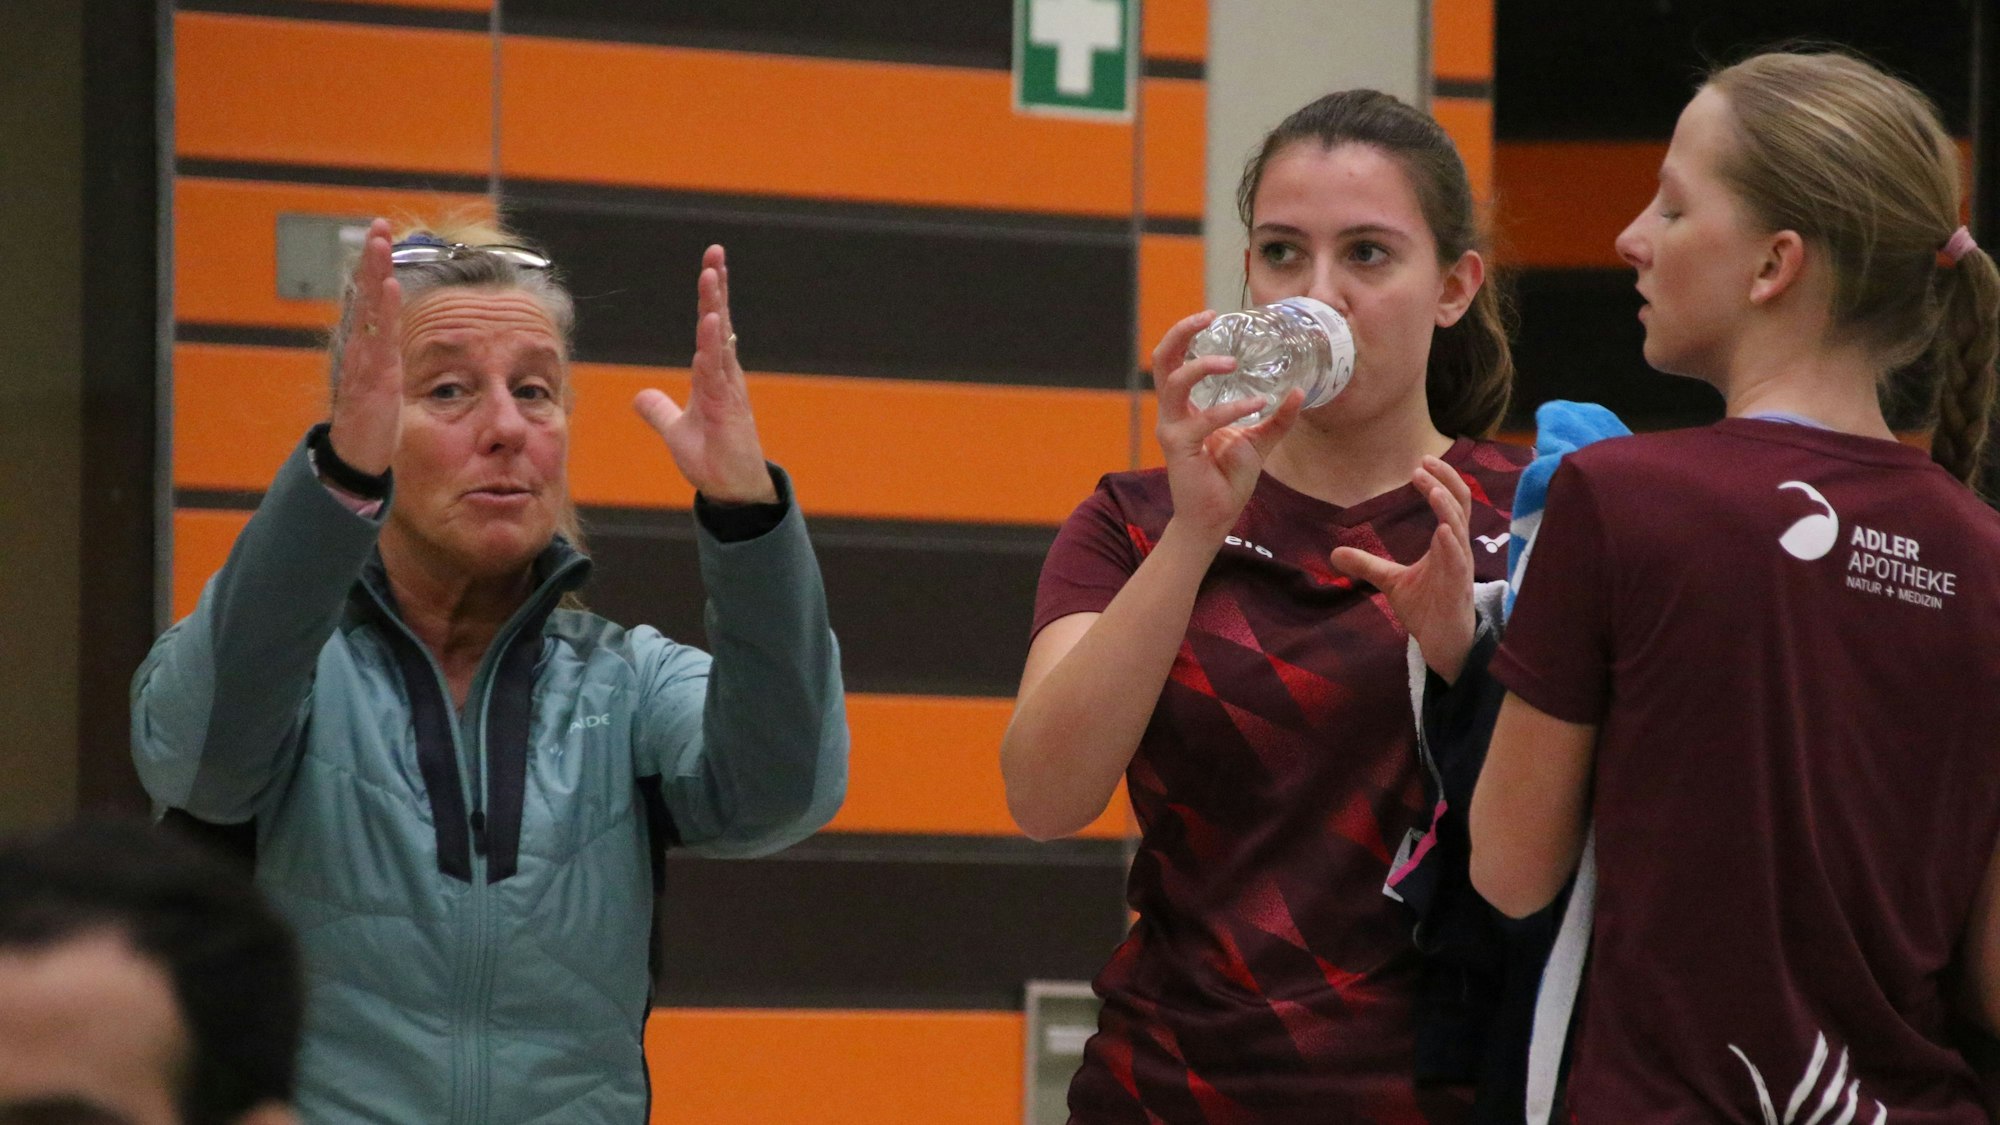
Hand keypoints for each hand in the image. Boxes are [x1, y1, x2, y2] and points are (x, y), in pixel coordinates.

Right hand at [327, 218, 402, 474]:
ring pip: (369, 310)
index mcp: (371, 349)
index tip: (382, 237)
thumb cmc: (374, 425)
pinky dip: (382, 310)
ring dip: (375, 273)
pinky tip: (387, 285)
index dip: (377, 270)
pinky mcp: (372, 378)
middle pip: (367, 296)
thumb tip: (399, 345)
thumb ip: (391, 363)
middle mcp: (364, 349)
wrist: (356, 461)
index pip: (374, 301)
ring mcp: (365, 361)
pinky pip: (378, 338)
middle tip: (379, 224)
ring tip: (380, 242)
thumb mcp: (388, 387)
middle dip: (373, 259)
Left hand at [633, 244, 777, 503]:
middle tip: (715, 252)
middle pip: (719, 322)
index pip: (711, 328)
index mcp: (714, 375)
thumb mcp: (676, 430)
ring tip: (711, 274)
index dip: (711, 297)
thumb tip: (640, 396)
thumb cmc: (713, 458)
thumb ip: (659, 410)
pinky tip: (710, 321)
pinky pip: (716, 369)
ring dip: (714, 306)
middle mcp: (724, 375)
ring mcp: (726, 389)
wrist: (732, 489)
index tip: (712, 265)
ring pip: (718, 339)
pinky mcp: (725, 406)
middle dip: (717, 287)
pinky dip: (712, 344)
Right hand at [1152, 310, 1302, 537]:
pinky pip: (1204, 420)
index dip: (1187, 334)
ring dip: (1202, 366)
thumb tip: (1301, 390)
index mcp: (1187, 407)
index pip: (1175, 361)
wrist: (1215, 518)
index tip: (1212, 316)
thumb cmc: (1228, 480)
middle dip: (1181, 334)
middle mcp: (1174, 413)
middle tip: (1208, 317)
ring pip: (1174, 384)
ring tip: (1232, 363)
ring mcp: (1173, 429)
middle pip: (1162, 361)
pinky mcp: (1179, 448)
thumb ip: (1277, 417)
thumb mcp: (1259, 441)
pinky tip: (1256, 404)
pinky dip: (1231, 409)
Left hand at [1330, 456, 1477, 680]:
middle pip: (1460, 506)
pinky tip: (1442, 531)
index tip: (1420, 463)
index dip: (1440, 481)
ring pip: (1460, 530)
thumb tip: (1334, 554)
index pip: (1450, 502)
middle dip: (1445, 483)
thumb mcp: (1391, 581)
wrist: (1443, 643)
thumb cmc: (1427, 608)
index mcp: (1446, 543)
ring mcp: (1460, 568)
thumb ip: (1368, 565)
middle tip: (1424, 463)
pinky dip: (1451, 546)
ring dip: (1447, 508)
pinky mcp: (1458, 589)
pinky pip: (1458, 563)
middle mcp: (1457, 549)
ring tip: (1432, 490)